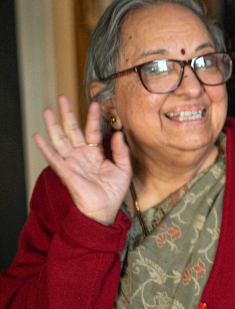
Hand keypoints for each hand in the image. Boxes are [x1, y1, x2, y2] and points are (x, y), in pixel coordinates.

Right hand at [33, 98, 130, 225]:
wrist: (105, 210)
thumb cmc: (114, 191)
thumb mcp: (123, 168)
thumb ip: (121, 151)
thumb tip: (119, 133)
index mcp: (96, 153)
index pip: (93, 131)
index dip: (94, 118)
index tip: (96, 103)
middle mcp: (81, 155)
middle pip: (72, 130)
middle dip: (67, 114)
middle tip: (62, 98)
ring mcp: (72, 162)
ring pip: (60, 139)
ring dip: (53, 125)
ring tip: (48, 110)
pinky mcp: (65, 171)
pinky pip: (53, 157)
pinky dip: (45, 147)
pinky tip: (38, 136)